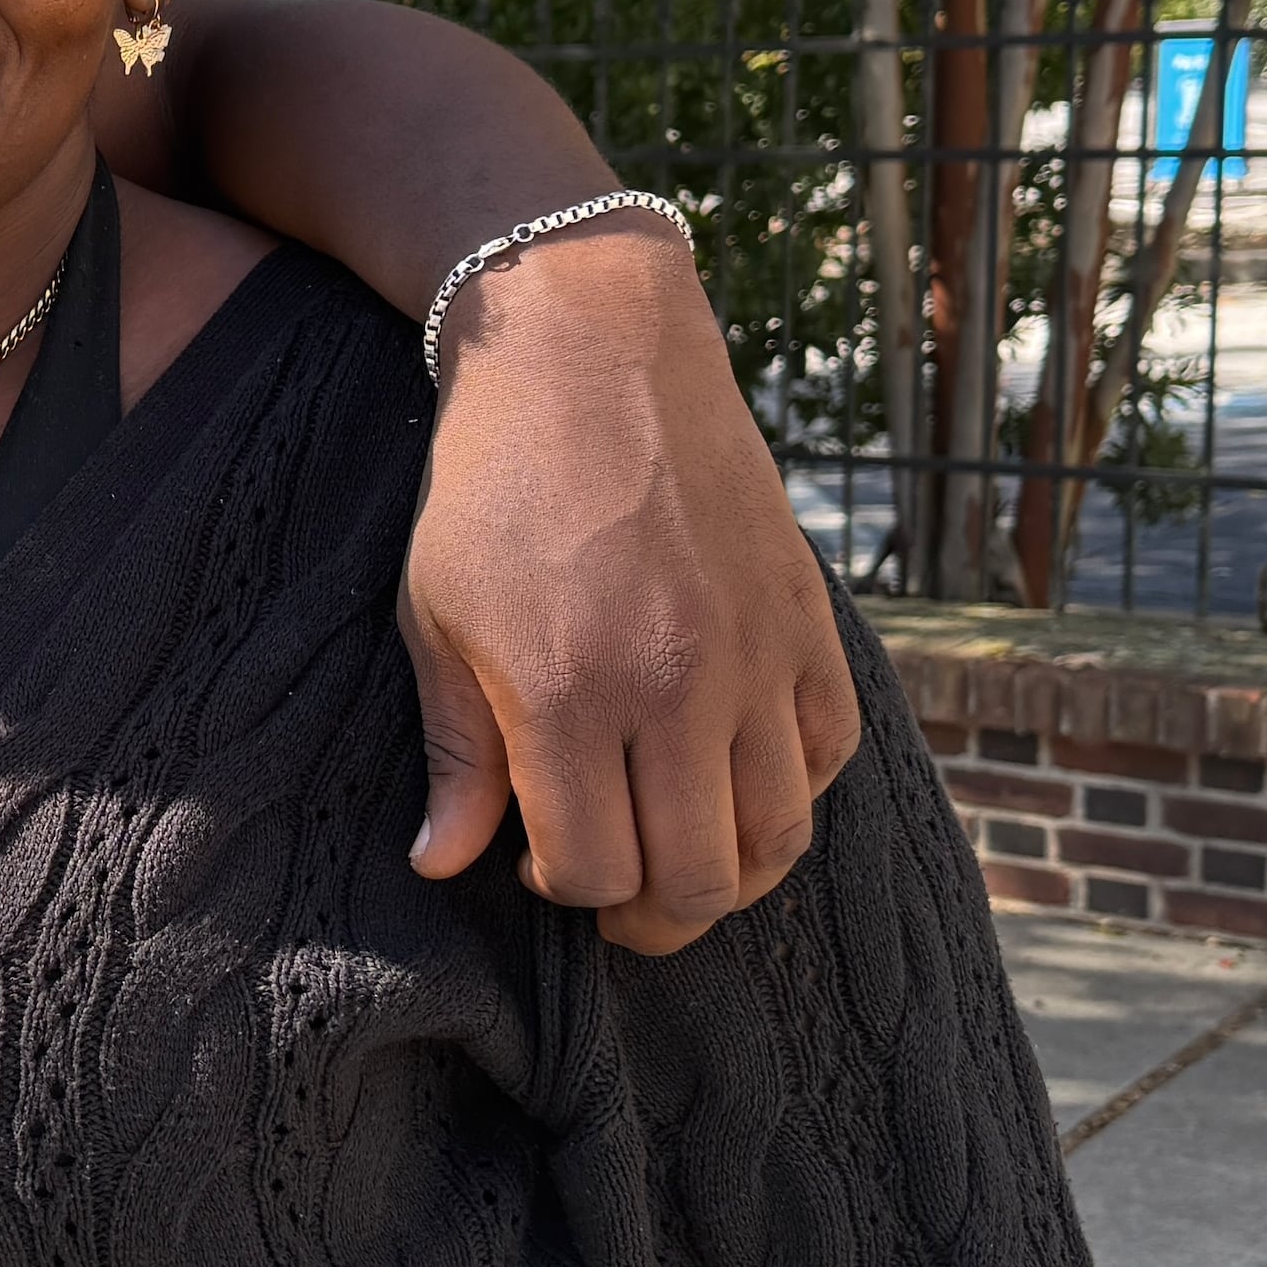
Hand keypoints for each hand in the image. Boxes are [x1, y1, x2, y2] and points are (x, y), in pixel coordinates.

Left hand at [402, 220, 860, 949]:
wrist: (590, 352)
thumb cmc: (492, 485)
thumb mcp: (436, 616)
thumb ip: (456, 754)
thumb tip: (441, 867)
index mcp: (567, 692)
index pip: (595, 872)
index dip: (565, 891)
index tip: (539, 859)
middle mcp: (676, 687)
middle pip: (698, 881)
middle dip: (650, 915)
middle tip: (616, 895)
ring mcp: (756, 655)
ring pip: (780, 837)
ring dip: (729, 871)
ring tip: (679, 852)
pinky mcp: (808, 618)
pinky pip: (831, 754)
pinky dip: (792, 792)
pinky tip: (734, 777)